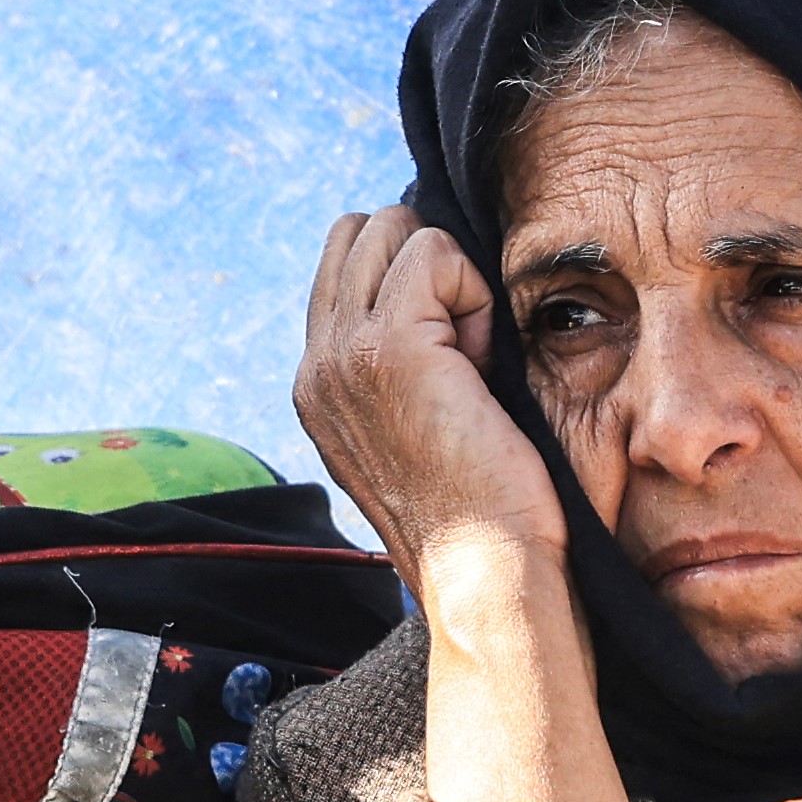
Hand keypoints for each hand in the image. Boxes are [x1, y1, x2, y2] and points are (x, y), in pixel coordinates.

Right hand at [296, 207, 564, 572]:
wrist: (486, 571)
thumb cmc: (480, 511)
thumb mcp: (415, 430)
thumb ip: (400, 367)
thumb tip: (437, 294)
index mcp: (317, 386)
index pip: (343, 266)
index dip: (412, 283)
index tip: (453, 357)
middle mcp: (315, 365)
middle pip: (360, 232)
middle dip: (426, 268)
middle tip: (465, 351)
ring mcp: (342, 352)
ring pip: (391, 229)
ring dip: (450, 279)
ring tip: (472, 360)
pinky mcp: (387, 345)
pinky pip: (433, 252)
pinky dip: (473, 291)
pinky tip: (483, 362)